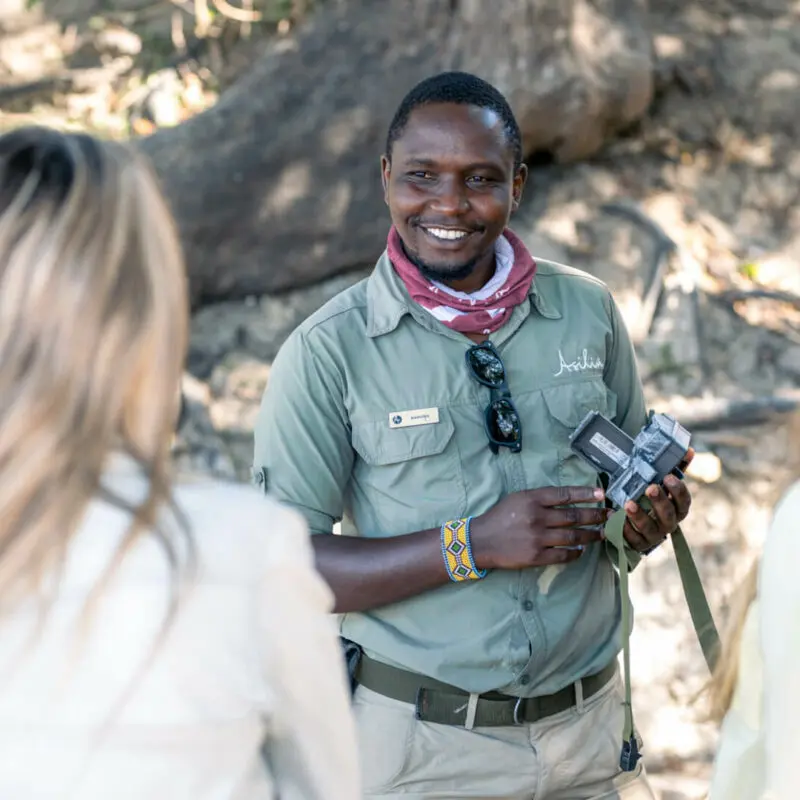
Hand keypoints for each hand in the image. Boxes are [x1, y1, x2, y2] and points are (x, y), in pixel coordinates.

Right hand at [470, 485, 610, 569]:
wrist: (481, 541)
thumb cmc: (499, 517)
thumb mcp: (517, 499)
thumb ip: (540, 498)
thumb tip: (567, 499)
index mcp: (532, 499)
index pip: (565, 495)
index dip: (585, 494)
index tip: (601, 495)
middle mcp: (537, 517)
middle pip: (574, 516)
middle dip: (595, 515)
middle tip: (609, 515)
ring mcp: (538, 538)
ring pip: (573, 536)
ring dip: (591, 535)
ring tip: (601, 533)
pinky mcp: (537, 556)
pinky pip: (564, 554)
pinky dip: (576, 552)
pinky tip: (581, 550)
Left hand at [622, 448, 694, 552]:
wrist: (638, 527)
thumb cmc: (653, 501)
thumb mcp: (662, 485)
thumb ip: (675, 469)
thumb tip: (689, 450)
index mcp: (677, 509)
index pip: (684, 501)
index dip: (678, 490)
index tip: (668, 477)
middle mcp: (668, 524)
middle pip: (668, 515)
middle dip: (660, 501)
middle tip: (650, 488)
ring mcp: (653, 536)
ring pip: (649, 528)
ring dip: (639, 515)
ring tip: (628, 503)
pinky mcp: (637, 544)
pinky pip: (631, 539)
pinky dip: (623, 528)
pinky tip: (614, 515)